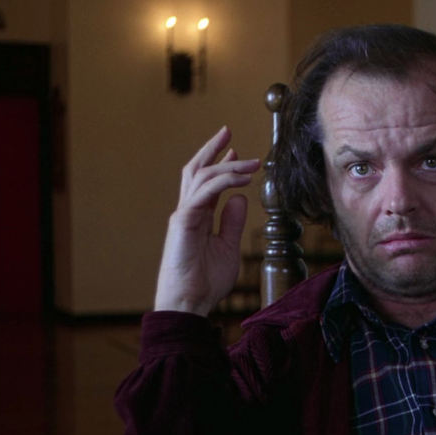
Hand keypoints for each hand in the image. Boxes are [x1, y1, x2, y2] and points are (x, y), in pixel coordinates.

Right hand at [154, 127, 260, 315]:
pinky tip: (242, 179)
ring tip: (252, 162)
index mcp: (197, 216)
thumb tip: (241, 197)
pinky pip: (204, 192)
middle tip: (228, 131)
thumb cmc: (205, 281)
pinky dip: (223, 181)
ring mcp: (183, 214)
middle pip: (197, 170)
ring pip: (202, 176)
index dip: (220, 163)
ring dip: (228, 164)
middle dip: (212, 149)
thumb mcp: (228, 246)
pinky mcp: (183, 221)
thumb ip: (233, 221)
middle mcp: (188, 211)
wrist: (189, 302)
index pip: (207, 182)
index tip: (234, 149)